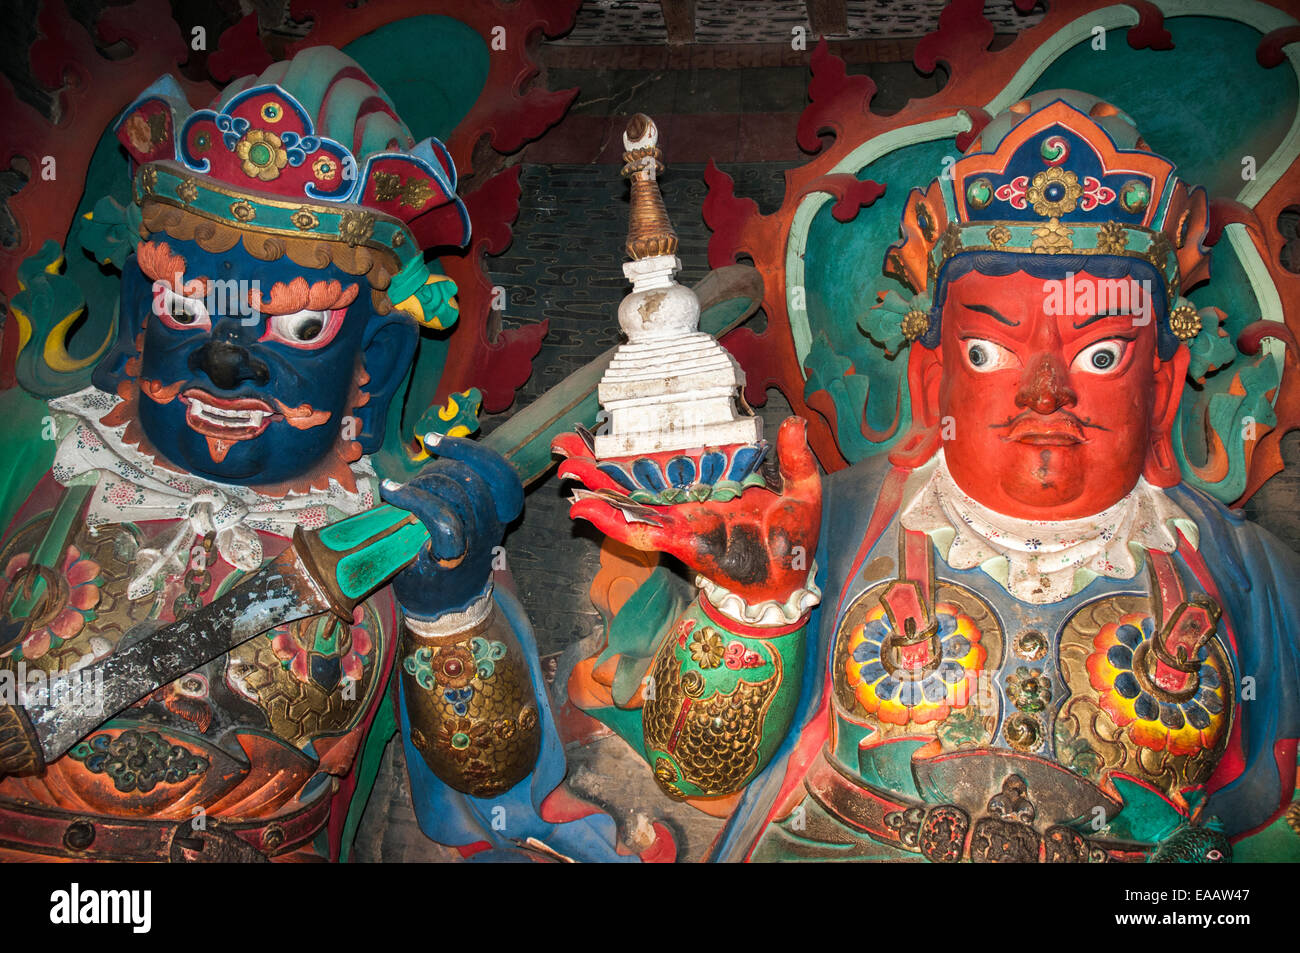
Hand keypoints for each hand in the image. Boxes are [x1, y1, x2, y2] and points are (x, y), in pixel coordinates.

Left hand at [380, 434, 522, 619]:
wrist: (442, 610)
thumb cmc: (444, 559)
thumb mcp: (462, 521)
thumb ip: (459, 491)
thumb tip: (437, 456)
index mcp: (498, 514)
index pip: (501, 473)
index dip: (471, 451)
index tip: (434, 441)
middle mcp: (491, 526)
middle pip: (469, 476)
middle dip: (434, 470)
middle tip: (413, 483)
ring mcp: (474, 543)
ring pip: (453, 492)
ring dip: (419, 484)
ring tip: (400, 493)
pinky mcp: (452, 557)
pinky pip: (441, 518)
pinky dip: (411, 499)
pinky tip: (391, 491)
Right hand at [553, 417, 821, 605]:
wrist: (793, 580)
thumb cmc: (795, 538)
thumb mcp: (801, 489)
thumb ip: (794, 457)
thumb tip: (791, 421)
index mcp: (714, 482)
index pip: (673, 454)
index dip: (645, 438)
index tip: (618, 419)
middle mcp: (690, 500)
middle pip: (638, 475)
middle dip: (602, 460)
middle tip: (567, 441)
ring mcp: (682, 521)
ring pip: (630, 500)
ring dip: (597, 486)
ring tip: (567, 467)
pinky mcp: (680, 542)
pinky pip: (641, 531)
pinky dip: (612, 521)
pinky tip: (585, 509)